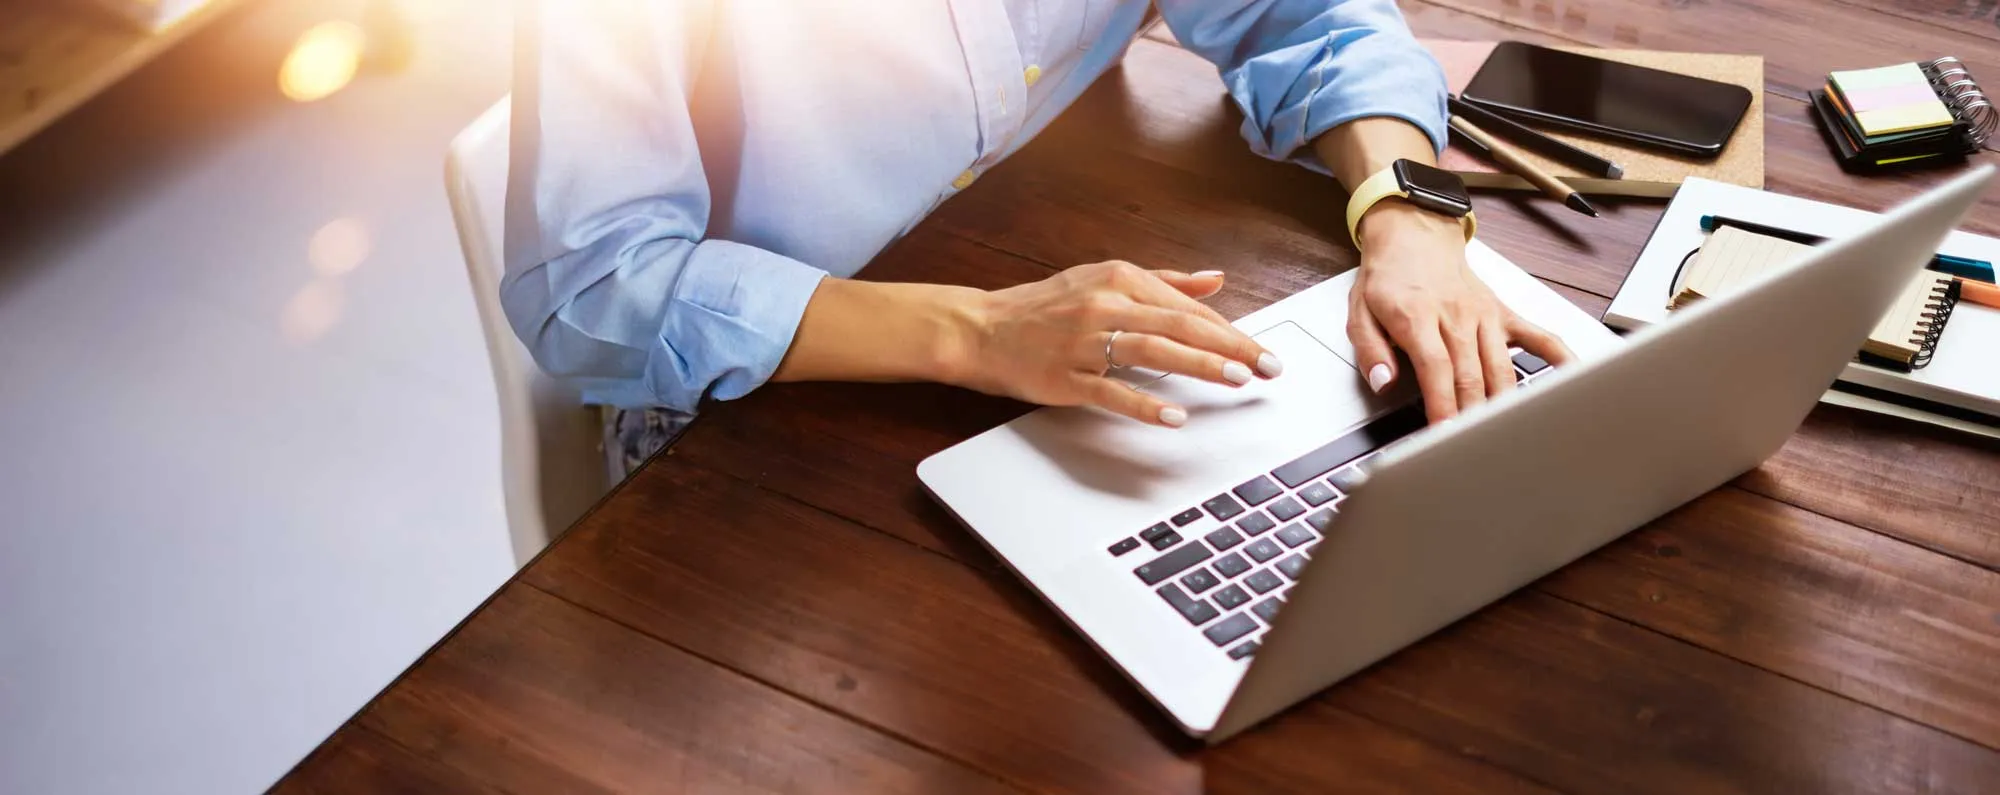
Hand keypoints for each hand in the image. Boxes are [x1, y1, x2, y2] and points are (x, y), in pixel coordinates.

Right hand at [946, 261, 1283, 426]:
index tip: (1261, 351)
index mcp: (1119, 279)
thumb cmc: (1044, 307)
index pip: (1187, 308)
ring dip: (1199, 365)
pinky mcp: (1066, 375)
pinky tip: (1174, 415)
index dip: (1230, 330)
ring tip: (1235, 379)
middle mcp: (1105, 305)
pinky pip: (1111, 390)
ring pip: (1153, 351)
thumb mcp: (1104, 280)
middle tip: (1266, 367)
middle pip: (1180, 326)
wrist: (981, 328)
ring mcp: (1084, 341)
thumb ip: (1164, 281)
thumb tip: (1215, 280)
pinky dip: (1144, 404)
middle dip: (1230, 347)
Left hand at [1346, 202, 1572, 422]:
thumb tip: (1383, 382)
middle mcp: (1456, 316)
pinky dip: (1559, 358)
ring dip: (1504, 404)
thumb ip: (1370, 350)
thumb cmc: (1388, 276)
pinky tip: (1572, 380)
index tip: (1444, 434)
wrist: (1414, 234)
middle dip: (1473, 416)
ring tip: (1507, 435)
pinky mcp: (1503, 314)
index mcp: (1418, 317)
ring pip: (1502, 367)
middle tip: (1473, 448)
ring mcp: (1484, 315)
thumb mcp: (1359, 311)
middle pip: (1471, 375)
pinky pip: (1538, 336)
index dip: (1443, 405)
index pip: (1436, 369)